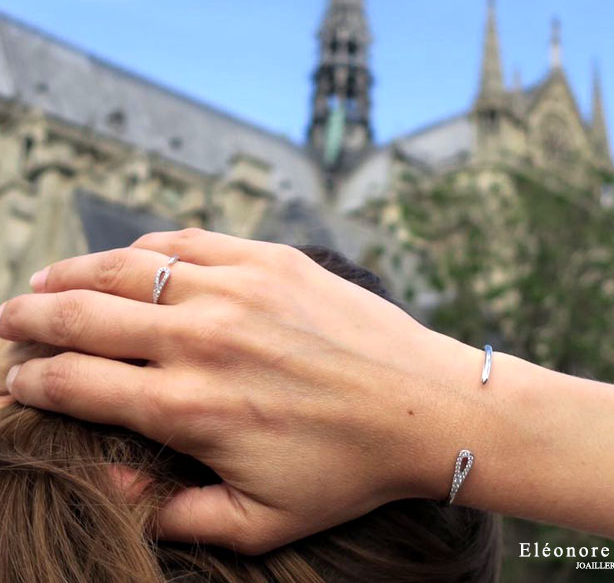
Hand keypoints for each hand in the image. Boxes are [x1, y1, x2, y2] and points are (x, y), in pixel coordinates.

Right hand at [0, 229, 483, 551]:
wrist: (423, 403)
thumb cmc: (347, 467)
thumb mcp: (261, 521)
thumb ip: (182, 516)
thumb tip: (119, 486)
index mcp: (186, 406)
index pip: (75, 383)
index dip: (31, 381)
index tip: (14, 380)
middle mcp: (200, 338)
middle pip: (83, 315)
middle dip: (32, 318)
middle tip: (9, 321)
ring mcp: (236, 288)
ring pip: (128, 267)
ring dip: (76, 273)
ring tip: (48, 280)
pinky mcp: (271, 259)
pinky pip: (190, 241)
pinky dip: (148, 247)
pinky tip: (131, 255)